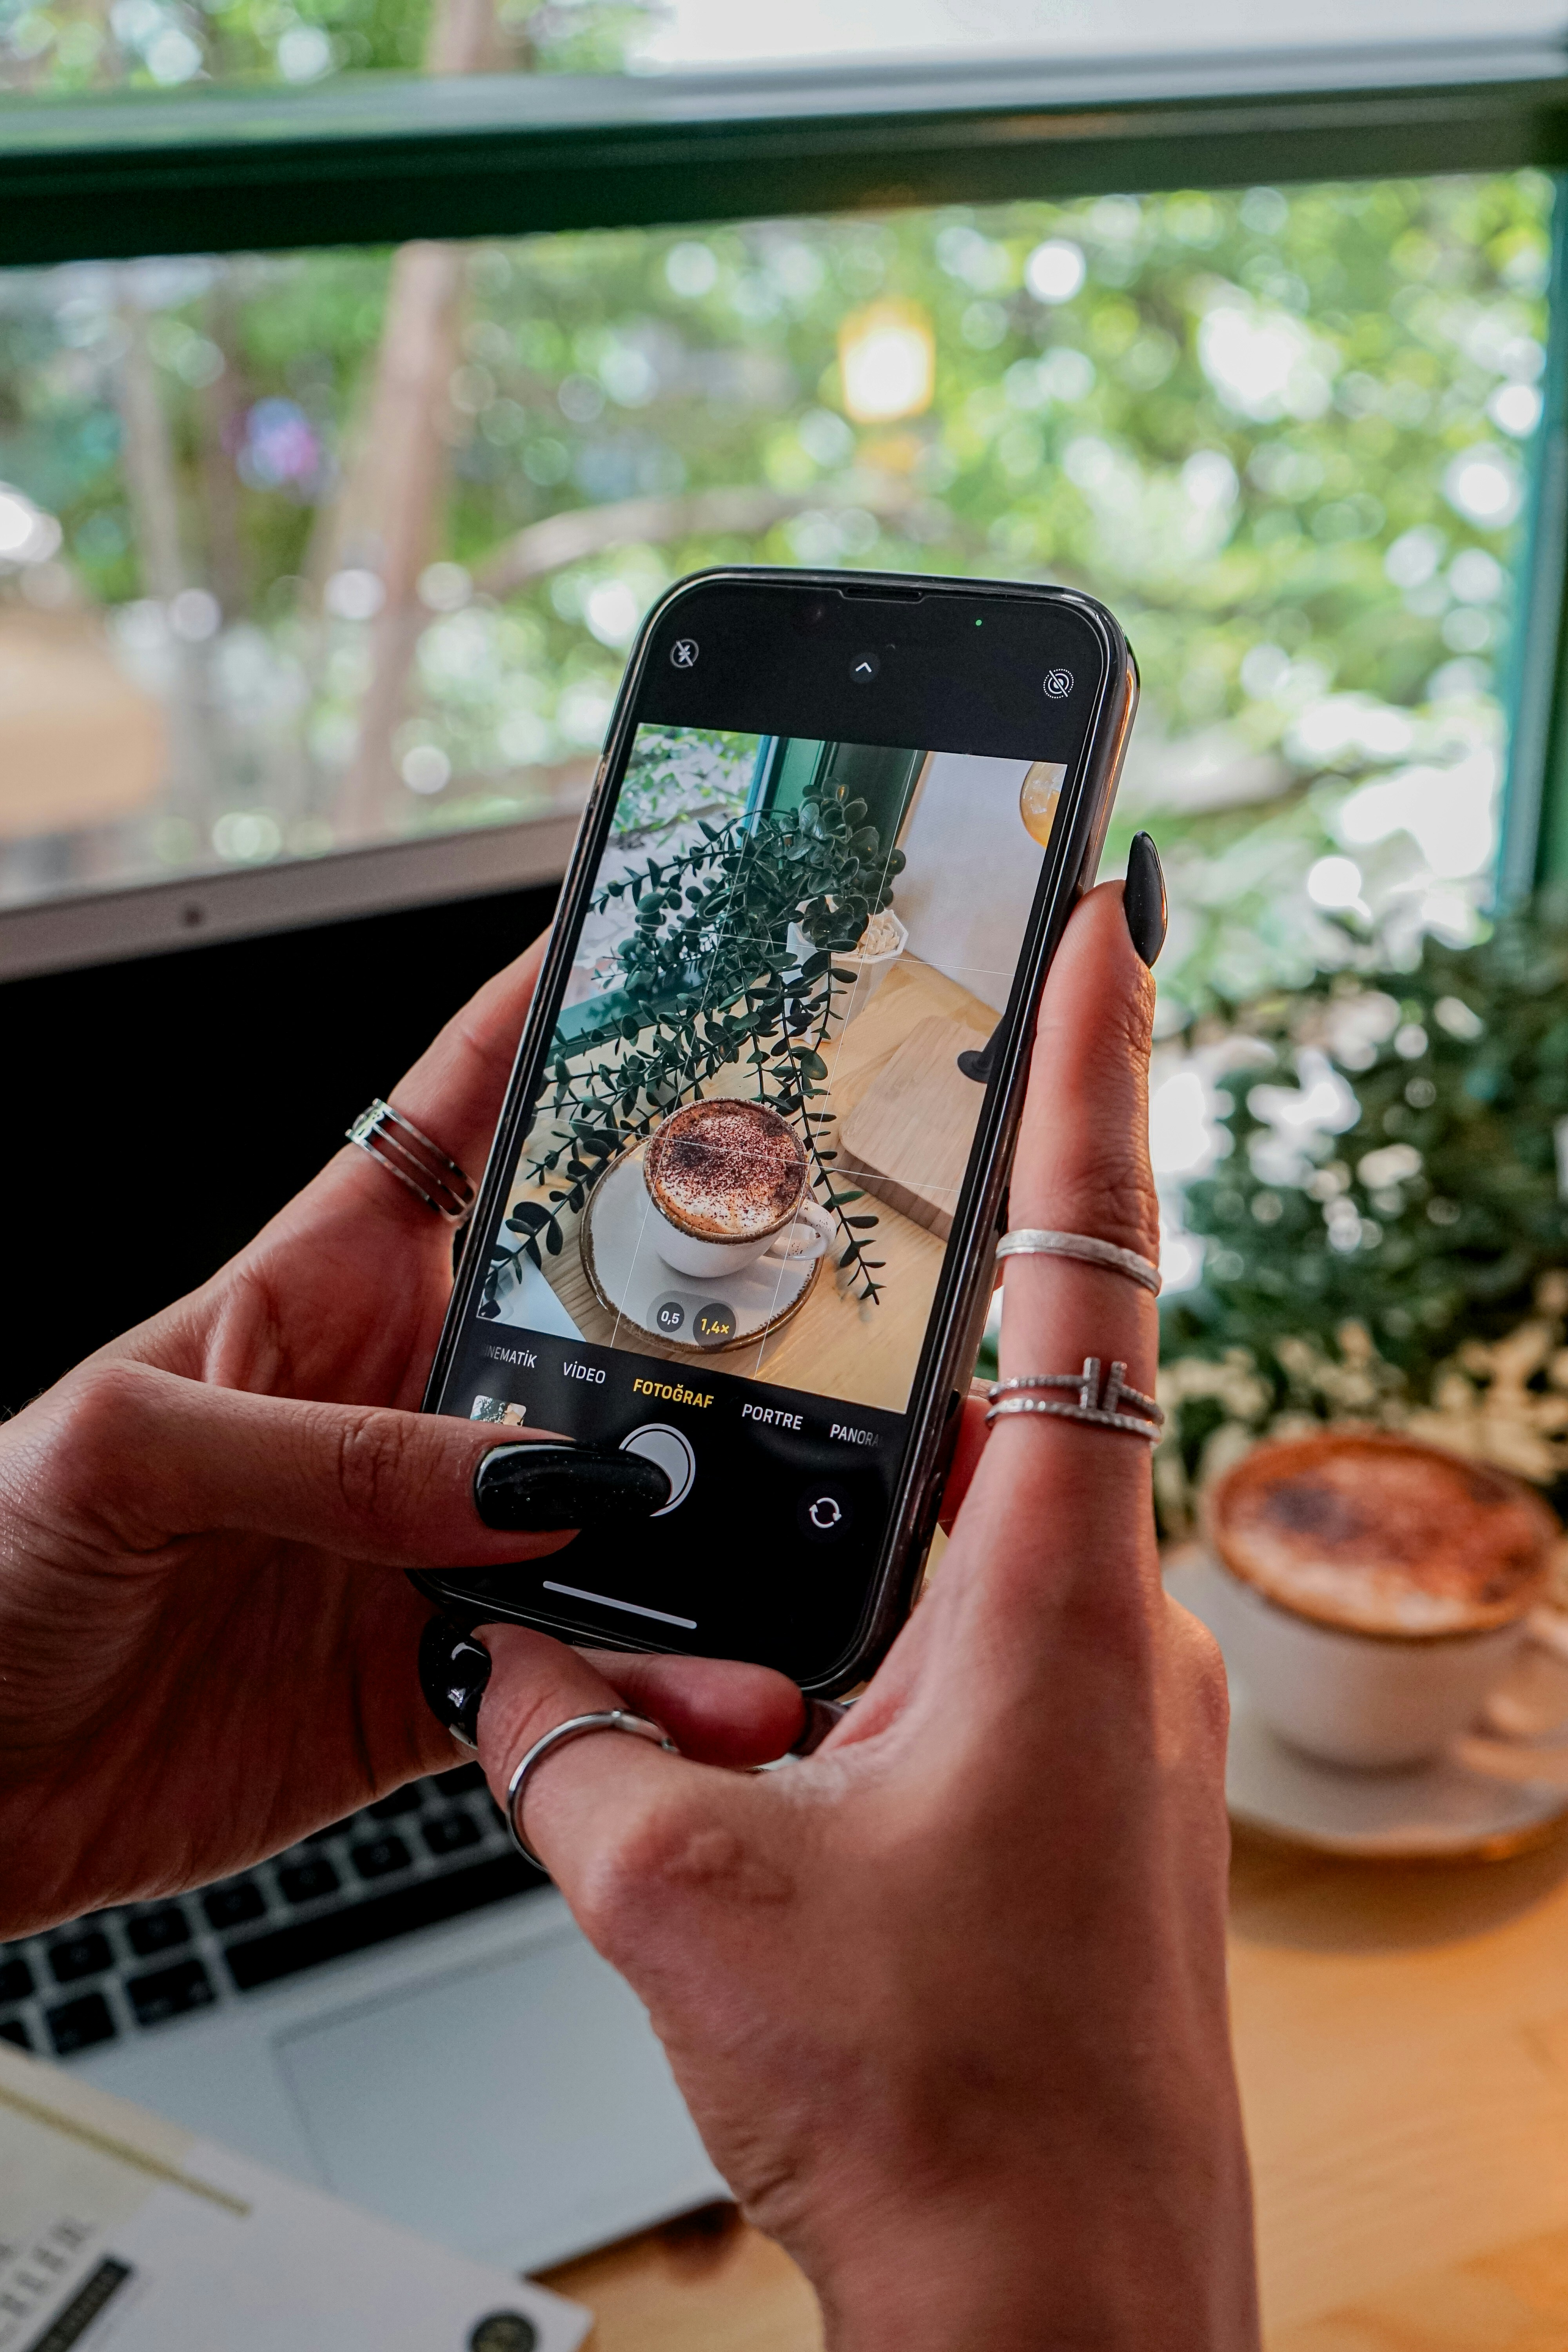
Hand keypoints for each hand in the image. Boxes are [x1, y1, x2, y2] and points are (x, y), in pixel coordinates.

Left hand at [0, 938, 803, 1930]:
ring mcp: (423, 1538)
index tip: (676, 963)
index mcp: (315, 1287)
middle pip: (586, 1316)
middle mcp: (393, 1401)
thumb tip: (523, 1475)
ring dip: (697, 1530)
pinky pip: (572, 1665)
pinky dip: (649, 1679)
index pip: (461, 1121)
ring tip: (782, 1547)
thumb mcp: (121, 1448)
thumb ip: (327, 1451)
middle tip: (817, 1296)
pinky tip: (704, 1681)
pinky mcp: (430, 1675)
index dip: (559, 1028)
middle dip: (702, 1296)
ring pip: (607, 1507)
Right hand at [471, 883, 1256, 2350]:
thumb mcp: (685, 1896)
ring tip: (772, 1581)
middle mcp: (1107, 1629)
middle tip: (845, 1245)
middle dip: (906, 1333)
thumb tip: (499, 1666)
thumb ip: (566, 1746)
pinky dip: (876, 1629)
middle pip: (1009, 1395)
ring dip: (866, 1530)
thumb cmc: (947, 2115)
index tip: (1114, 932)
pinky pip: (975, 1634)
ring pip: (979, 1533)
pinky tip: (784, 1707)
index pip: (1088, 1259)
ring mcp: (1109, 1707)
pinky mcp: (1081, 1778)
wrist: (1062, 2310)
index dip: (1098, 1073)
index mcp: (1050, 1601)